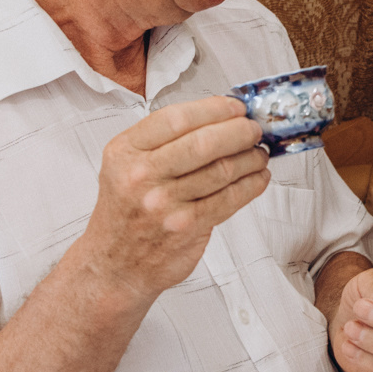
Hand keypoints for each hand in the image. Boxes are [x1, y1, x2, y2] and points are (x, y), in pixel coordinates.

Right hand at [81, 96, 269, 298]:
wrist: (114, 264)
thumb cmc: (125, 211)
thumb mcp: (124, 165)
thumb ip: (161, 140)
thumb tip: (217, 117)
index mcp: (126, 151)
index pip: (177, 118)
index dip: (214, 108)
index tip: (235, 107)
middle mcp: (142, 175)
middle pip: (204, 142)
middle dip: (239, 131)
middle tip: (253, 129)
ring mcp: (165, 203)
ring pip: (222, 170)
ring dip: (250, 158)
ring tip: (258, 154)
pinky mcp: (187, 227)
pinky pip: (229, 199)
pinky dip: (251, 185)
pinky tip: (257, 178)